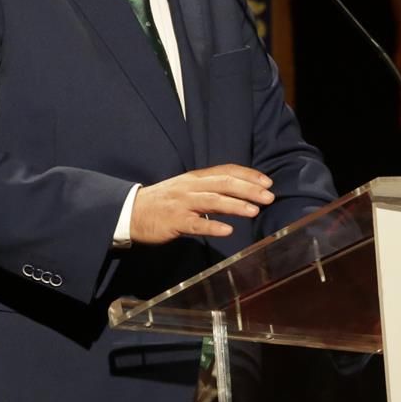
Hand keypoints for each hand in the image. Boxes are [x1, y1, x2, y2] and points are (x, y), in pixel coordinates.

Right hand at [130, 164, 274, 244]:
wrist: (130, 211)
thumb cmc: (163, 201)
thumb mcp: (186, 188)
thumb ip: (210, 189)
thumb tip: (238, 192)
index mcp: (195, 178)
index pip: (226, 171)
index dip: (248, 175)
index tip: (267, 182)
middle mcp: (190, 187)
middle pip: (223, 183)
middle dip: (248, 189)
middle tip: (269, 196)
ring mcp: (182, 204)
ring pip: (212, 201)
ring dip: (235, 204)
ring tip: (254, 211)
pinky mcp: (174, 222)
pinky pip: (195, 224)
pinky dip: (212, 226)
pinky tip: (227, 230)